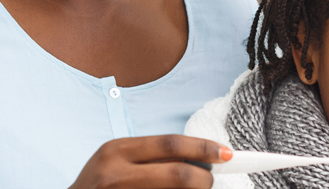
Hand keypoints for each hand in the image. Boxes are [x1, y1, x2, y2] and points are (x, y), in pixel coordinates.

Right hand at [68, 135, 230, 188]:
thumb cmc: (100, 184)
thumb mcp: (117, 161)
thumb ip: (152, 158)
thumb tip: (204, 159)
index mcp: (116, 151)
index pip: (171, 144)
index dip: (203, 148)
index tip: (228, 154)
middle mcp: (114, 174)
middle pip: (179, 175)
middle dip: (205, 179)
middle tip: (211, 182)